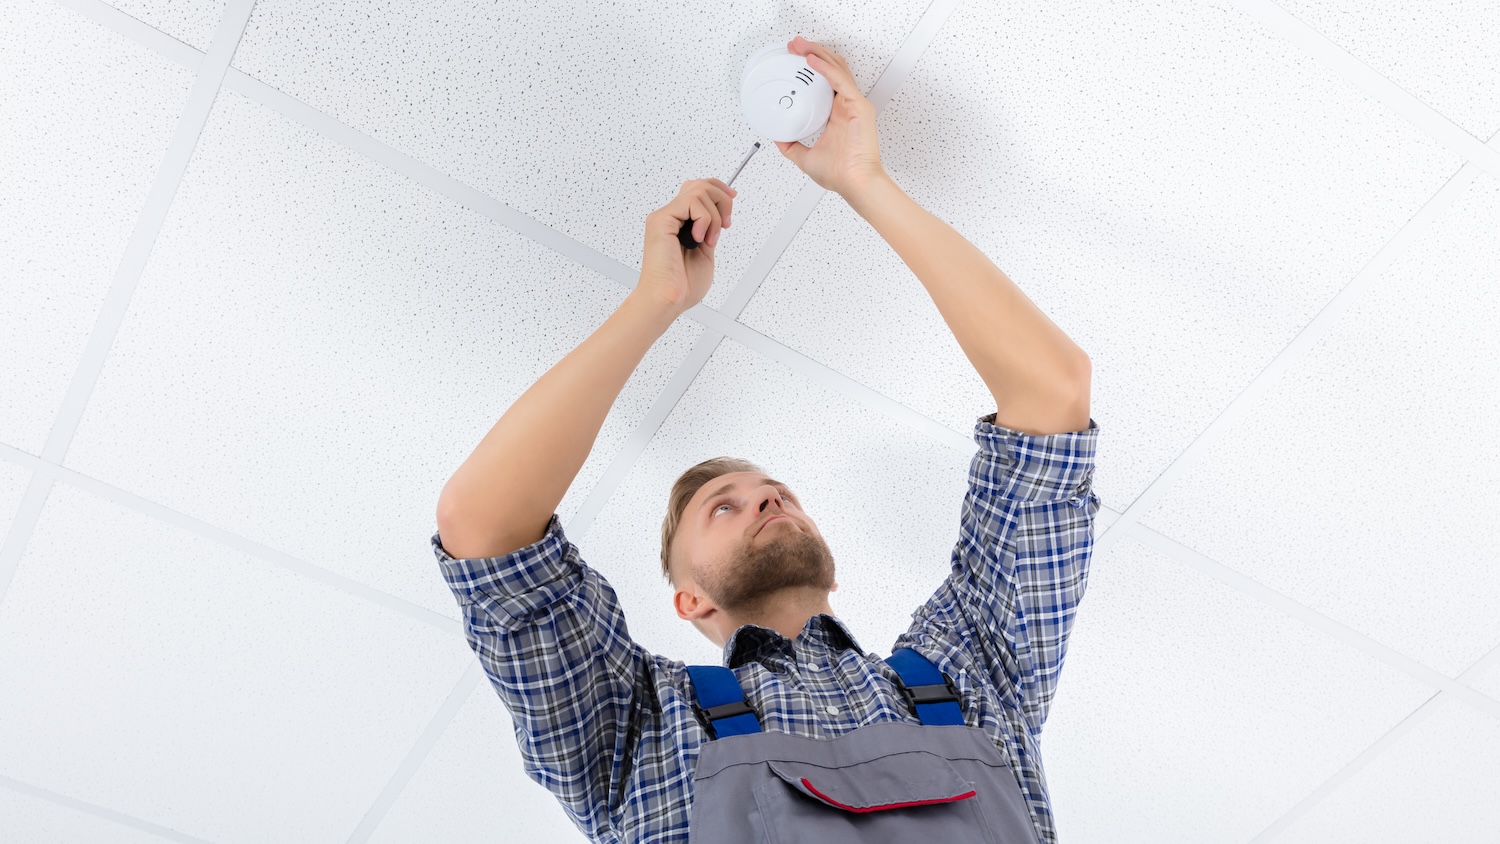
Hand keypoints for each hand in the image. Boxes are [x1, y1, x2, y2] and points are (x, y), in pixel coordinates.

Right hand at [637, 178, 735, 315]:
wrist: (668, 299)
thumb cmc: (682, 286)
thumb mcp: (705, 253)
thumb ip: (709, 231)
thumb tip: (719, 216)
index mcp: (678, 224)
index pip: (697, 190)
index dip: (719, 189)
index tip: (733, 198)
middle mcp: (669, 217)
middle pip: (700, 184)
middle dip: (722, 199)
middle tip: (725, 225)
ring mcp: (664, 217)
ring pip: (699, 190)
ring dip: (714, 216)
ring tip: (709, 239)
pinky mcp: (661, 220)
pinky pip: (692, 202)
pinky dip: (704, 220)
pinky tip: (698, 239)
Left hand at [775, 36, 885, 196]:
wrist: (854, 183)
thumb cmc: (840, 174)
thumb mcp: (805, 157)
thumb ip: (791, 146)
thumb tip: (777, 138)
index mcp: (836, 114)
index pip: (824, 81)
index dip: (810, 67)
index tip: (793, 59)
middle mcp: (845, 106)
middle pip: (831, 69)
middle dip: (812, 52)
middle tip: (794, 45)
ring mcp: (853, 104)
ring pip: (836, 68)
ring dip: (817, 53)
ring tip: (800, 45)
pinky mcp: (858, 106)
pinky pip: (840, 81)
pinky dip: (825, 68)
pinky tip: (811, 61)